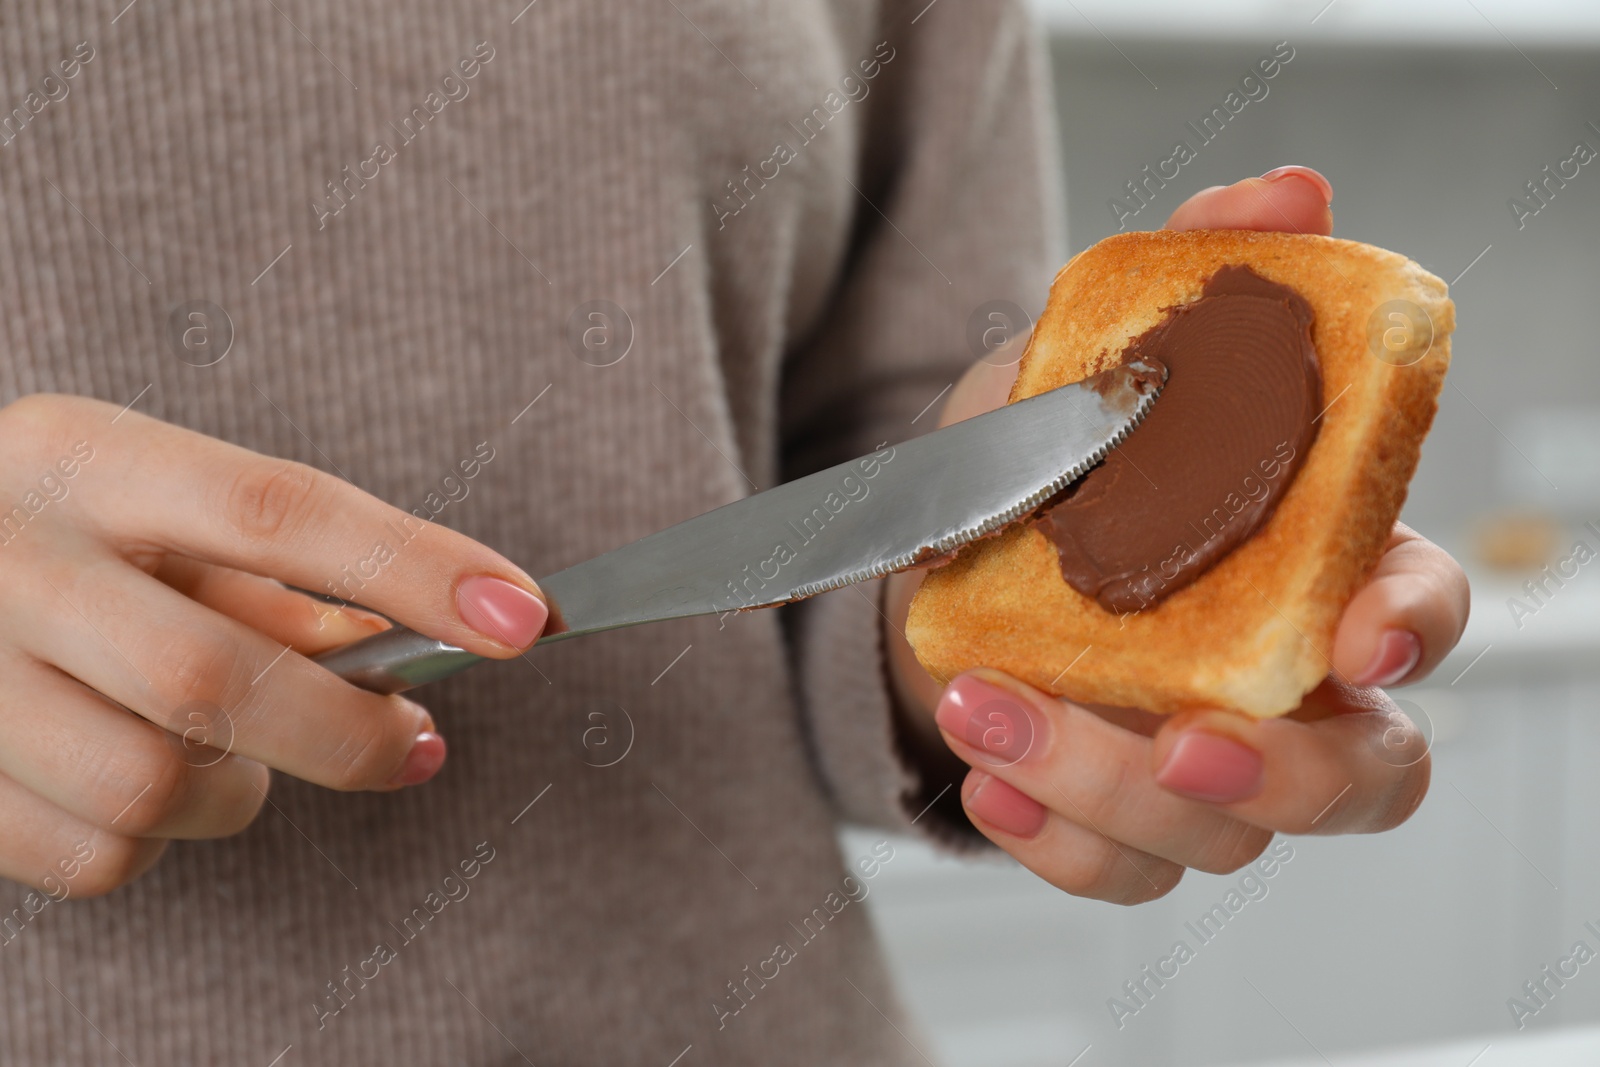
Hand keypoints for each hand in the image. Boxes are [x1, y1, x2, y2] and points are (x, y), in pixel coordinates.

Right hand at [0, 395, 548, 895]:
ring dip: (238, 789)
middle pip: (212, 675)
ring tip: (231, 751)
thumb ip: (268, 572)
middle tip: (414, 745)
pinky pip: (97, 857)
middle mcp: (5, 556)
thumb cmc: (57, 538)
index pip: (278, 509)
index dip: (415, 566)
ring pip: (155, 786)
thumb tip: (395, 645)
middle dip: (346, 731)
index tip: (525, 616)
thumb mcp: (148, 508)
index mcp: (83, 459)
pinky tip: (139, 783)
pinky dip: (155, 839)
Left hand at [884, 167, 1468, 902]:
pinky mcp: (1118, 816)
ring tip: (986, 702)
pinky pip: (1121, 872)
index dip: (1412, 630)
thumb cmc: (1046, 458)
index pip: (1417, 611)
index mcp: (1310, 565)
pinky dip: (1053, 839)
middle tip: (1185, 741)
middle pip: (1364, 777)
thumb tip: (1288, 198)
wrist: (938, 547)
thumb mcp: (1097, 351)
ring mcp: (1202, 759)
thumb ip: (1203, 278)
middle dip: (1290, 777)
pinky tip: (988, 775)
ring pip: (1221, 834)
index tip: (1357, 635)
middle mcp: (1280, 680)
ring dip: (1104, 787)